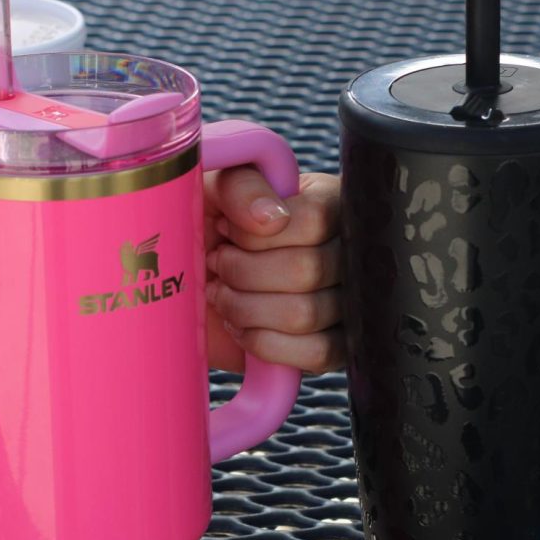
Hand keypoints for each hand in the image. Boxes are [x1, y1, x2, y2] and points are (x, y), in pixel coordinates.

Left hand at [203, 168, 342, 373]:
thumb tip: (270, 218)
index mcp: (331, 205)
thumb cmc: (209, 225)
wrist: (190, 280)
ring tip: (222, 295)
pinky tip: (241, 327)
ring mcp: (346, 304)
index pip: (314, 220)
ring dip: (246, 308)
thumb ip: (241, 186)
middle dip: (243, 272)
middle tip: (216, 265)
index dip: (258, 234)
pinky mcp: (333, 347)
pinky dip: (265, 343)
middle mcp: (349, 254)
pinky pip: (316, 353)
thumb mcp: (216, 188)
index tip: (223, 230)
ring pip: (306, 314)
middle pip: (309, 270)